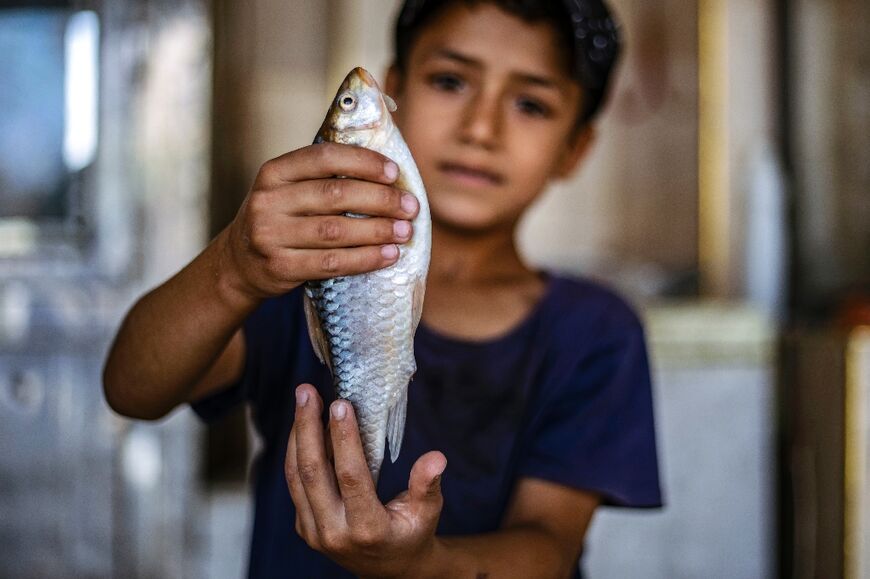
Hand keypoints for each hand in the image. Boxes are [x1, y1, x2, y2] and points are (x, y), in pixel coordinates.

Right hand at [220, 143, 419, 302]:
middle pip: (335, 195)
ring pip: (336, 231)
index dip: (363, 162)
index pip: (324, 158)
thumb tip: (387, 173)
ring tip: (405, 231)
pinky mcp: (280, 267)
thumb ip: (322, 178)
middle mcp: (268, 201)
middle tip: (410, 207)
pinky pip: (332, 263)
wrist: (239, 263)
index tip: (394, 173)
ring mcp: (270, 236)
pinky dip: (366, 259)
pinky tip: (388, 255)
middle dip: (381, 200)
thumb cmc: (279, 219)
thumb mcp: (287, 190)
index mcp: (273, 172)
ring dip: (378, 231)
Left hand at [286, 384, 446, 578]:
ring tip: (304, 400)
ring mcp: (314, 532)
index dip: (345, 439)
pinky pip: (295, 483)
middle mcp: (334, 533)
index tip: (341, 404)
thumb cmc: (412, 533)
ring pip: (297, 476)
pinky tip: (306, 425)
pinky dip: (298, 451)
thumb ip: (427, 485)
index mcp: (368, 529)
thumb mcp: (428, 512)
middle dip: (308, 427)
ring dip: (298, 434)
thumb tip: (436, 457)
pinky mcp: (304, 526)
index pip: (351, 477)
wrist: (388, 569)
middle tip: (308, 392)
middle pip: (313, 472)